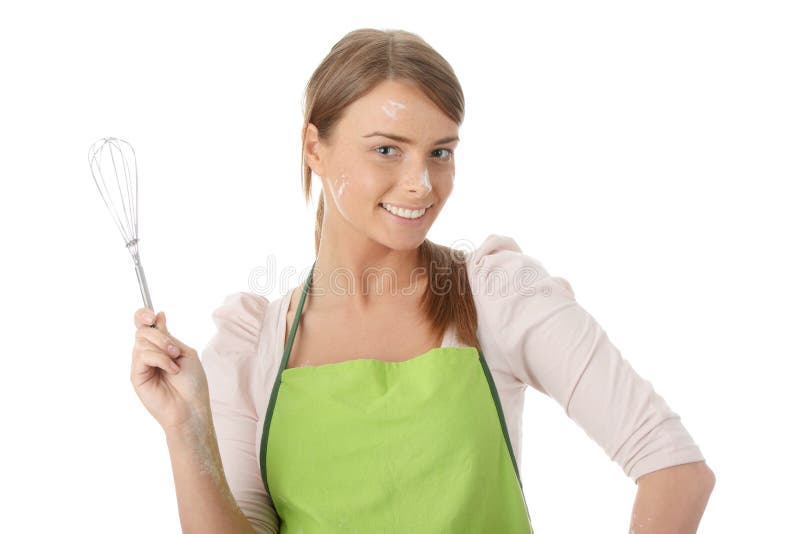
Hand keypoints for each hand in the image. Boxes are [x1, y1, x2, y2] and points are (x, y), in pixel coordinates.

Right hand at [130, 308, 209, 432]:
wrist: (191, 407)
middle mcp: (148, 354)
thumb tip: (159, 315)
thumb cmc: (192, 383)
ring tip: (175, 362)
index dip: (143, 315)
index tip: (151, 315)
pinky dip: (161, 359)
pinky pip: (143, 355)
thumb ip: (169, 336)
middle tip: (175, 350)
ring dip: (163, 347)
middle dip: (160, 336)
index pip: (143, 325)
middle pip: (142, 331)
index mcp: (160, 347)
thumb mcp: (184, 352)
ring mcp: (141, 365)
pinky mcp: (136, 375)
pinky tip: (172, 370)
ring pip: (142, 341)